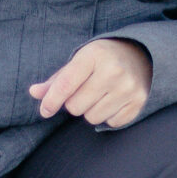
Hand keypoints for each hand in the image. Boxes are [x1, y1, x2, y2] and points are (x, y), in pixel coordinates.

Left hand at [31, 37, 152, 127]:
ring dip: (91, 110)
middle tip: (85, 91)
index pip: (65, 85)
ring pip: (92, 118)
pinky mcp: (139, 101)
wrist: (142, 54)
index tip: (45, 110)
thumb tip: (34, 93)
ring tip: (100, 96)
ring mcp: (128, 87)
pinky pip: (111, 123)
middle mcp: (113, 70)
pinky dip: (108, 116)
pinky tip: (113, 101)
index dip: (51, 101)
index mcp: (94, 55)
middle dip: (75, 103)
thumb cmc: (102, 58)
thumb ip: (57, 79)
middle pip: (75, 106)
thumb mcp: (79, 61)